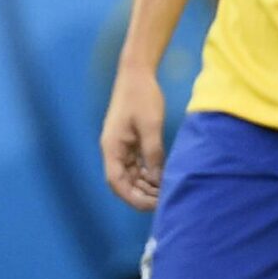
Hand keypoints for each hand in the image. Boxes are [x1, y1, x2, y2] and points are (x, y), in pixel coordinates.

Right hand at [101, 67, 168, 210]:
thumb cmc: (142, 96)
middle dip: (141, 195)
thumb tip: (159, 179)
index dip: (133, 197)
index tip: (152, 205)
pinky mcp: (129, 142)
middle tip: (164, 202)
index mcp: (112, 147)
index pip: (117, 182)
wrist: (136, 74)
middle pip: (123, 182)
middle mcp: (113, 150)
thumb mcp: (151, 126)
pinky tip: (162, 178)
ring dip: (145, 186)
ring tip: (165, 193)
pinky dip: (147, 175)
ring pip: (130, 176)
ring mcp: (120, 146)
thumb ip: (153, 154)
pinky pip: (136, 165)